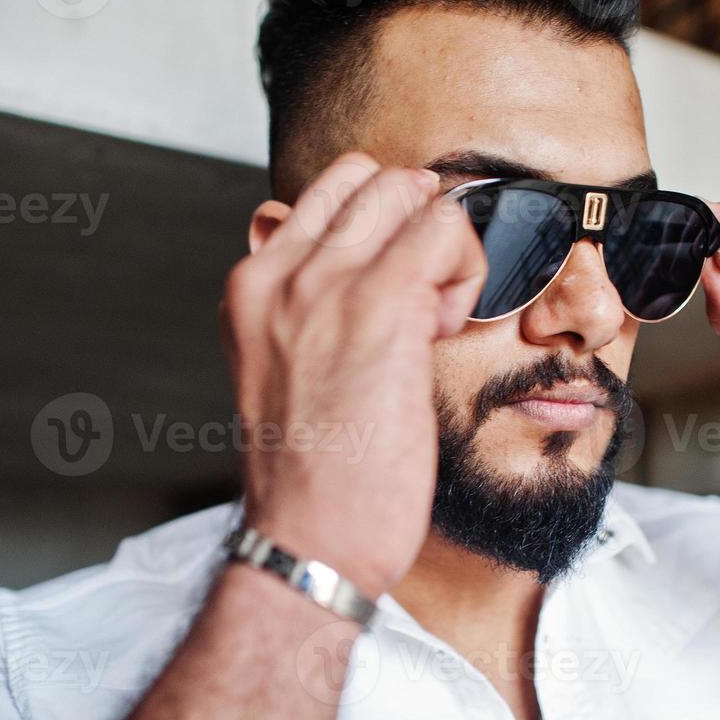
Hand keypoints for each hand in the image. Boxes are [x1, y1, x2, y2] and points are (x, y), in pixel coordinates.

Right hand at [220, 152, 486, 596]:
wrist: (309, 539)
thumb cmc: (313, 476)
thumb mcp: (283, 373)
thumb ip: (305, 310)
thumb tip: (354, 267)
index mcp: (252, 285)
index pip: (326, 195)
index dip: (379, 232)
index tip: (394, 295)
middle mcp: (281, 272)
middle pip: (371, 180)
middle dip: (415, 229)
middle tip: (424, 302)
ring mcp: (328, 283)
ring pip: (411, 193)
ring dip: (444, 247)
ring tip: (435, 317)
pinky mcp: (383, 305)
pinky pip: (447, 228)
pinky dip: (467, 268)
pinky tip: (448, 327)